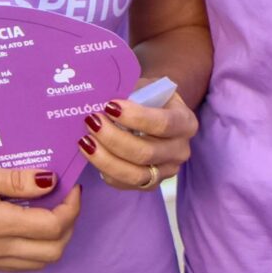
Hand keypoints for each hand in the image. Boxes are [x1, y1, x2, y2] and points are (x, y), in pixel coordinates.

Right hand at [0, 162, 83, 271]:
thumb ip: (14, 180)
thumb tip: (50, 181)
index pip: (53, 226)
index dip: (71, 206)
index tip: (70, 185)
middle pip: (54, 250)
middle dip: (69, 224)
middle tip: (64, 197)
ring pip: (40, 262)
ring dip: (54, 238)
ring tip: (47, 209)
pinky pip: (21, 264)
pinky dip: (35, 248)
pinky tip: (26, 223)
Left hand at [79, 94, 198, 191]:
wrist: (156, 113)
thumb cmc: (149, 98)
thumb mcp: (145, 87)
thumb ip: (129, 93)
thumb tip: (100, 99)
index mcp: (186, 122)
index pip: (164, 124)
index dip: (136, 117)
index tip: (110, 106)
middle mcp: (180, 150)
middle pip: (146, 152)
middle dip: (114, 138)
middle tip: (91, 122)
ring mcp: (166, 171)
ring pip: (135, 174)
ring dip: (105, 158)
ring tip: (86, 141)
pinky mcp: (149, 184)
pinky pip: (124, 184)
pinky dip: (104, 170)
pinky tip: (91, 154)